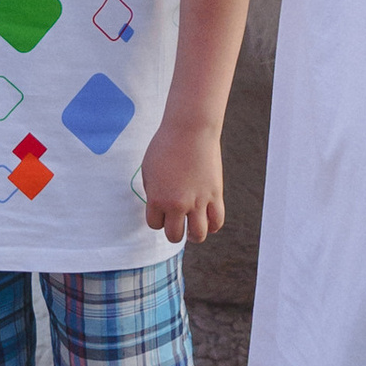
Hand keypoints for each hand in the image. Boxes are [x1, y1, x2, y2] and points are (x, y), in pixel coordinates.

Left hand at [138, 110, 223, 244]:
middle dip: (174, 231)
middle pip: (174, 235)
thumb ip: (153, 191)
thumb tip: (158, 206)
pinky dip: (212, 226)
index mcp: (157, 198)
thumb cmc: (166, 145)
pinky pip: (217, 222)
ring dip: (194, 235)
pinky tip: (208, 221)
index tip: (162, 211)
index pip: (155, 224)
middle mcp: (177, 204)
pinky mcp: (215, 195)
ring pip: (198, 235)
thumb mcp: (148, 169)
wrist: (190, 130)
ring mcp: (198, 201)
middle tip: (177, 223)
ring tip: (193, 229)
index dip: (158, 219)